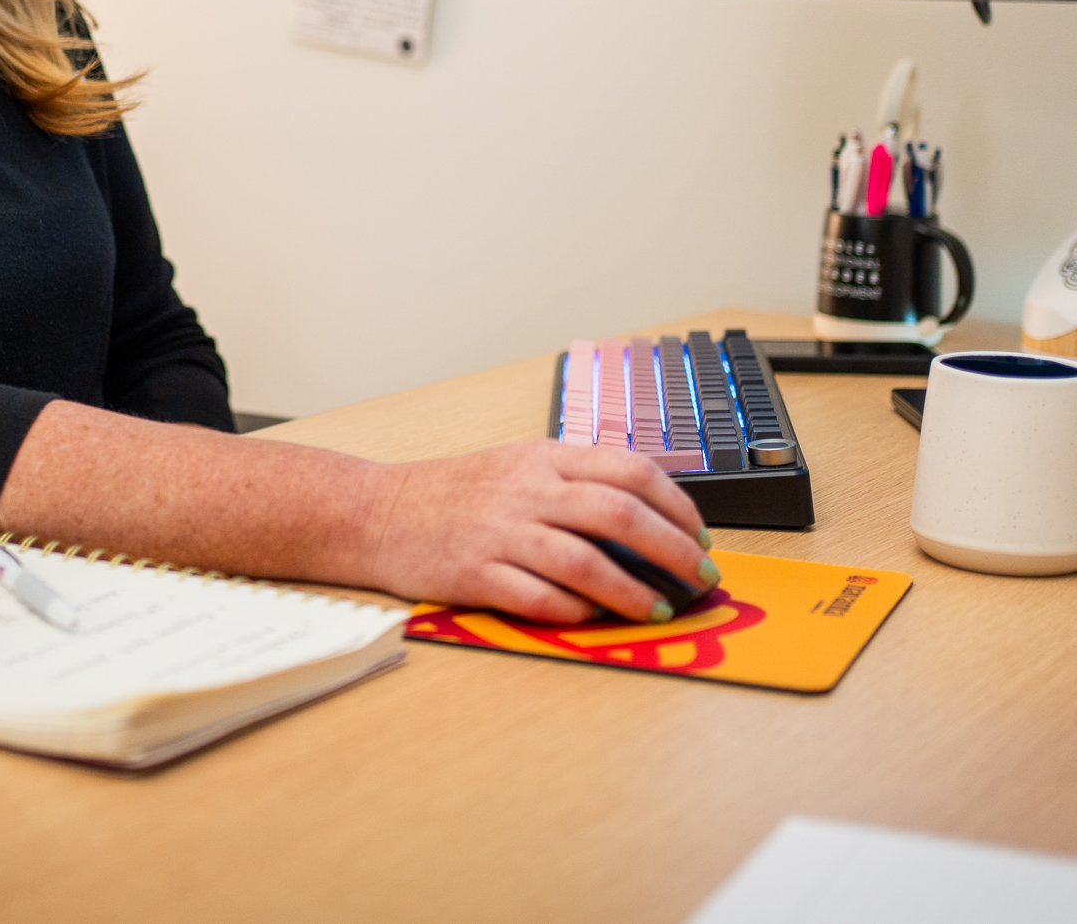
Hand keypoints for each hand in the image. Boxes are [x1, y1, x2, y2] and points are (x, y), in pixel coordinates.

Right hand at [355, 440, 712, 623]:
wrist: (375, 512)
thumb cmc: (454, 494)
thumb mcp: (519, 464)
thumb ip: (576, 480)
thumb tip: (650, 515)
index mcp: (544, 457)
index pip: (631, 471)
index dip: (678, 506)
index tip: (700, 537)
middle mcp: (526, 490)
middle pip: (619, 515)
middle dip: (673, 551)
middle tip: (699, 578)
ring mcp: (499, 532)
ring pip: (584, 561)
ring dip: (632, 591)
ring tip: (660, 609)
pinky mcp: (473, 574)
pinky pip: (536, 597)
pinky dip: (573, 611)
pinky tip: (595, 620)